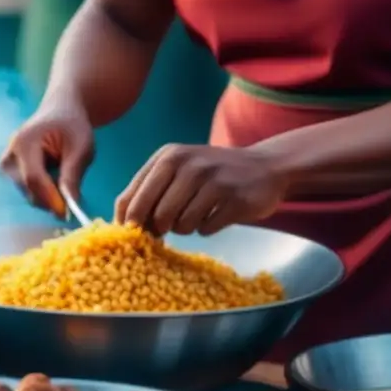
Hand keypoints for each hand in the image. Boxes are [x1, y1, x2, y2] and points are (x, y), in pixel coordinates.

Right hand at [0, 102, 94, 215]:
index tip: (66, 212)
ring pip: (27, 193)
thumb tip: (71, 204)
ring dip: (48, 196)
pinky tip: (56, 182)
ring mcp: (7, 163)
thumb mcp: (81, 147)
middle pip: (27, 188)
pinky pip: (26, 190)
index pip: (33, 177)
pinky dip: (43, 192)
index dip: (49, 197)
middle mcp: (10, 153)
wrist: (61, 111)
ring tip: (67, 182)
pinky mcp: (11, 172)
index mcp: (25, 141)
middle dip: (50, 199)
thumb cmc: (73, 126)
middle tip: (74, 199)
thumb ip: (73, 174)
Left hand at [115, 144, 288, 235]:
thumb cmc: (211, 173)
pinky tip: (215, 214)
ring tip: (197, 214)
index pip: (131, 197)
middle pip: (155, 215)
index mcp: (168, 156)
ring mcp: (213, 180)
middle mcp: (188, 164)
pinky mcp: (235, 199)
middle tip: (169, 227)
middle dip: (159, 228)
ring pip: (181, 225)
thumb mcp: (178, 170)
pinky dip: (207, 228)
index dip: (128, 222)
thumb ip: (150, 191)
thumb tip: (125, 226)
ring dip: (185, 228)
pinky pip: (206, 229)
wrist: (264, 167)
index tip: (133, 233)